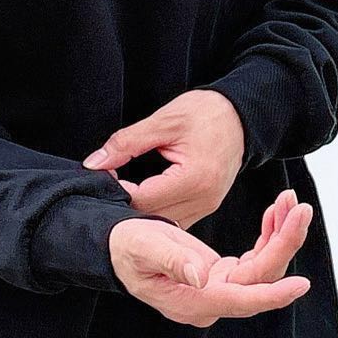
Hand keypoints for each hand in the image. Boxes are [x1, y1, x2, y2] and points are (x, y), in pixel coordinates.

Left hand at [83, 88, 245, 227]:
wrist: (242, 116)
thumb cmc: (207, 113)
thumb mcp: (163, 121)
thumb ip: (126, 143)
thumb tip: (94, 163)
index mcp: (195, 179)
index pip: (142, 200)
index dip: (117, 190)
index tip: (104, 174)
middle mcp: (204, 200)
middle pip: (151, 217)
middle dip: (126, 203)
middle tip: (109, 182)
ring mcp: (208, 206)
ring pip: (162, 224)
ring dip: (141, 210)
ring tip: (125, 188)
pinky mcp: (207, 206)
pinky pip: (175, 219)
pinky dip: (156, 210)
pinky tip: (144, 194)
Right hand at [108, 189, 312, 327]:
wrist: (120, 247)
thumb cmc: (127, 247)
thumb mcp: (143, 247)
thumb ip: (171, 261)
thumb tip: (201, 276)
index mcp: (193, 301)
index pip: (241, 300)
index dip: (273, 294)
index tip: (301, 284)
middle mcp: (212, 300)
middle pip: (261, 279)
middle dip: (285, 243)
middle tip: (300, 208)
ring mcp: (220, 289)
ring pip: (264, 267)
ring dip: (282, 235)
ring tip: (292, 203)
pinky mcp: (225, 275)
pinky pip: (257, 258)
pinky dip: (269, 235)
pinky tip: (276, 213)